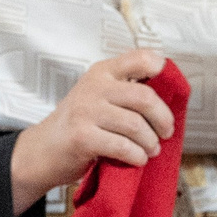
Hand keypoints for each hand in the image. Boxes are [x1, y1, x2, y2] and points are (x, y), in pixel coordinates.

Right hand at [9, 49, 174, 213]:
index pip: (141, 58)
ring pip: (136, 125)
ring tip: (150, 149)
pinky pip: (123, 146)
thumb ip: (125, 90)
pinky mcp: (82, 137)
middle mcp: (94, 86)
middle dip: (163, 119)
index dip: (162, 70)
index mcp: (102, 72)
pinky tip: (137, 158)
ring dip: (150, 143)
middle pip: (145, 97)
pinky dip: (136, 156)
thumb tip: (168, 97)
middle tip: (166, 131)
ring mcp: (86, 111)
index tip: (171, 89)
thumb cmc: (77, 124)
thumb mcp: (98, 95)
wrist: (44, 149)